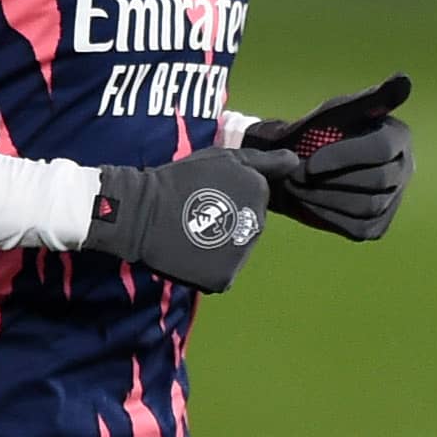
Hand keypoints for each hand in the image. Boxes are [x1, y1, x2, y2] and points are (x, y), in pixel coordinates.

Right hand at [83, 148, 271, 292]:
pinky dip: (209, 268)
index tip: (207, 192)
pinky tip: (192, 254)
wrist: (141, 212)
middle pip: (250, 227)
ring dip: (220, 246)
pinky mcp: (225, 277)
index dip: (231, 196)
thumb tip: (296, 163)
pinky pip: (224, 274)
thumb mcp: (222, 159)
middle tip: (197, 213)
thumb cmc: (180, 179)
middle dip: (228, 221)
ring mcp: (242, 253)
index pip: (256, 200)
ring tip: (192, 233)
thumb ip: (262, 162)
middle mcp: (258, 224)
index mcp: (259, 192)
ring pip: (237, 251)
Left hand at [233, 74, 413, 239]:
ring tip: (298, 187)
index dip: (344, 158)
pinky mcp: (376, 225)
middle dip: (332, 180)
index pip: (381, 149)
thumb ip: (371, 98)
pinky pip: (358, 227)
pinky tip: (308, 202)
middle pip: (377, 180)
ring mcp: (393, 200)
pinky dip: (329, 216)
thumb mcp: (339, 111)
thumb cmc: (316, 132)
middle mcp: (404, 169)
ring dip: (326, 198)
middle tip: (296, 176)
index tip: (309, 162)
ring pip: (368, 206)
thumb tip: (404, 80)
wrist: (293, 165)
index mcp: (399, 136)